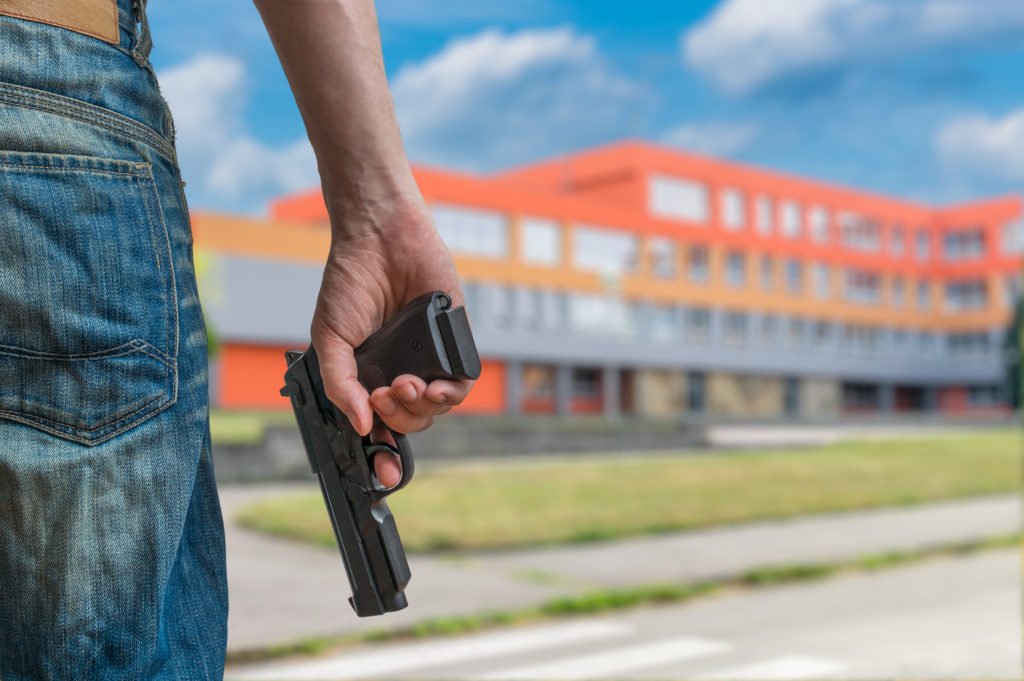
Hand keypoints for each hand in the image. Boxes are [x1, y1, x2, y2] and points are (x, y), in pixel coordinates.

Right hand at [310, 198, 473, 488]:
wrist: (380, 240)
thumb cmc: (350, 284)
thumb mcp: (330, 340)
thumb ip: (341, 385)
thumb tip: (361, 426)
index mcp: (368, 377)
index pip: (378, 426)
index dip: (381, 454)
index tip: (383, 477)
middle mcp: (399, 372)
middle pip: (408, 422)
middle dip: (398, 420)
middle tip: (384, 394)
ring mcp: (427, 360)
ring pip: (434, 409)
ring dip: (420, 408)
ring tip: (405, 384)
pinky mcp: (453, 344)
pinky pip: (460, 384)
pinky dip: (449, 394)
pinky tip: (433, 387)